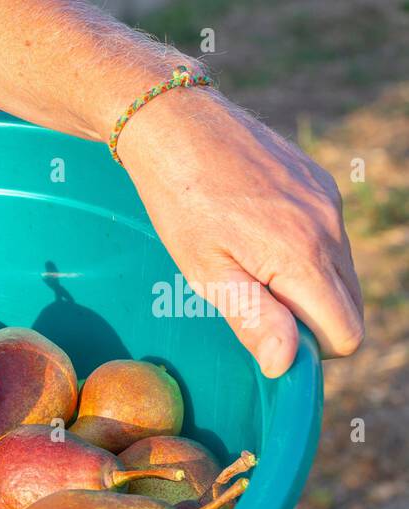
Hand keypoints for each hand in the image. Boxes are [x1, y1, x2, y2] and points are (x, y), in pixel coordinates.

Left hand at [119, 88, 363, 376]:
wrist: (178, 126)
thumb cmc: (181, 203)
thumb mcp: (205, 272)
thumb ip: (253, 318)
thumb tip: (286, 364)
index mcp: (303, 255)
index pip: (345, 333)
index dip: (309, 351)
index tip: (266, 338)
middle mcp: (330, 227)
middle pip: (349, 307)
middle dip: (310, 322)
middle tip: (251, 305)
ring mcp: (329, 202)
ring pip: (340, 272)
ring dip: (305, 286)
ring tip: (247, 266)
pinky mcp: (321, 184)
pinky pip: (329, 237)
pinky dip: (303, 252)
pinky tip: (254, 235)